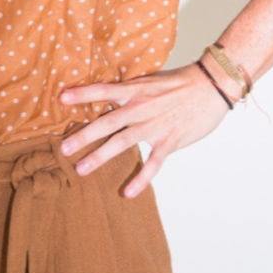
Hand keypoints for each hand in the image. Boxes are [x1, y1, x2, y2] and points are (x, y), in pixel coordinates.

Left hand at [59, 64, 230, 196]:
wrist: (211, 86)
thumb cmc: (180, 83)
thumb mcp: (150, 81)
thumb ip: (130, 91)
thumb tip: (110, 96)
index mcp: (135, 90)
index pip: (103, 90)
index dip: (83, 94)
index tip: (61, 98)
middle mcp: (140, 108)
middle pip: (106, 123)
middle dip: (83, 136)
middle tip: (63, 149)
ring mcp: (154, 125)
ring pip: (122, 143)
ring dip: (101, 157)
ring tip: (81, 170)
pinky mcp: (170, 140)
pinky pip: (153, 163)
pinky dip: (141, 178)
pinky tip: (127, 192)